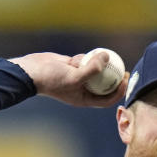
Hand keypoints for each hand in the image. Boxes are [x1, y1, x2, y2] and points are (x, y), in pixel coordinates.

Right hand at [10, 51, 127, 106]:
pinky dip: (82, 58)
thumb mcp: (74, 76)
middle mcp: (82, 90)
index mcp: (84, 99)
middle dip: (115, 77)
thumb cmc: (51, 79)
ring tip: (86, 62)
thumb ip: (91, 69)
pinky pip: (84, 61)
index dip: (119, 92)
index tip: (125, 80)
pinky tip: (73, 59)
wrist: (31, 72)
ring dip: (92, 64)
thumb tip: (107, 57)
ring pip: (94, 70)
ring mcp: (78, 78)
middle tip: (123, 68)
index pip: (107, 99)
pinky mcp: (73, 67)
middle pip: (104, 85)